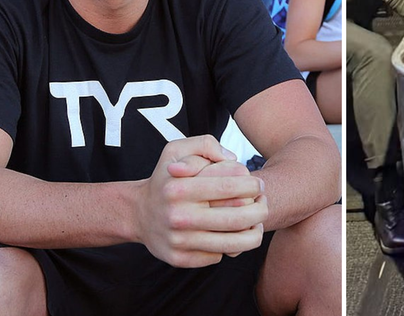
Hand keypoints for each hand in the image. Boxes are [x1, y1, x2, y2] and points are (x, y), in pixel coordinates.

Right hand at [137, 135, 267, 267]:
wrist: (138, 213)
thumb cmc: (166, 178)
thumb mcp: (176, 150)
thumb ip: (205, 144)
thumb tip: (232, 158)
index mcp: (180, 188)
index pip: (229, 187)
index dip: (252, 186)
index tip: (259, 185)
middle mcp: (178, 216)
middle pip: (237, 218)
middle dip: (261, 210)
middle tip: (264, 204)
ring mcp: (178, 240)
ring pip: (233, 244)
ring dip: (254, 234)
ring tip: (258, 223)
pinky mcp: (179, 258)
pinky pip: (217, 256)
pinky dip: (229, 247)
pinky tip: (230, 235)